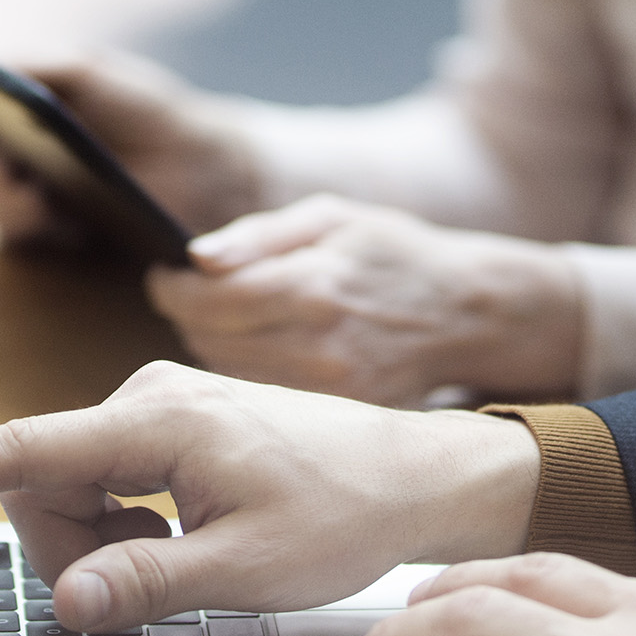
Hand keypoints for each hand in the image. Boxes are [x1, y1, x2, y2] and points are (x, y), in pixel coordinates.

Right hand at [0, 50, 264, 245]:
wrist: (205, 165)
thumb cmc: (148, 109)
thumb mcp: (92, 73)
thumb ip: (39, 64)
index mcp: (12, 103)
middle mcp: (10, 149)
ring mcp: (27, 193)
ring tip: (20, 182)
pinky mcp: (52, 234)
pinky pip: (20, 231)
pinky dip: (24, 219)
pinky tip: (41, 210)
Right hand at [0, 362, 539, 630]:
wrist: (418, 474)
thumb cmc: (348, 512)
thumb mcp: (247, 568)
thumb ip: (146, 583)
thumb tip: (66, 602)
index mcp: (158, 422)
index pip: (24, 448)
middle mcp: (148, 399)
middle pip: (44, 485)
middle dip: (72, 549)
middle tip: (149, 586)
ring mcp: (160, 410)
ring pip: (75, 489)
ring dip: (107, 542)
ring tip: (189, 560)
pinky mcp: (174, 428)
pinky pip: (111, 482)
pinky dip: (132, 526)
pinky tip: (193, 539)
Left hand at [148, 194, 583, 407]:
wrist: (471, 313)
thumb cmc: (396, 254)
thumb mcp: (333, 218)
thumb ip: (259, 237)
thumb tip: (196, 258)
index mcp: (311, 285)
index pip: (204, 299)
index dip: (169, 289)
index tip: (164, 277)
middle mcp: (317, 344)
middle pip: (207, 341)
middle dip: (188, 317)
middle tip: (194, 297)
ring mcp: (328, 389)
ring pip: (229, 375)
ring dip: (215, 348)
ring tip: (232, 322)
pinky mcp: (337, 417)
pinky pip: (264, 400)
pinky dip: (250, 376)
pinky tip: (266, 353)